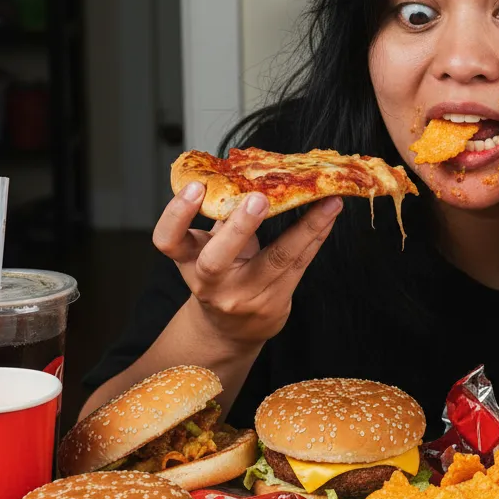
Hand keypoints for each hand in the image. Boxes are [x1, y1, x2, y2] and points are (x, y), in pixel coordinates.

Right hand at [152, 182, 341, 347]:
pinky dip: (316, 235)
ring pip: (276, 260)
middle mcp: (211, 283)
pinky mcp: (274, 303)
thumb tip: (244, 168)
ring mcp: (244, 296)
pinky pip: (299, 264)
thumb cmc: (218, 276)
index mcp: (188, 261)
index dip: (177, 214)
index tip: (196, 186)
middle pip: (216, 260)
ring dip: (305, 227)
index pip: (168, 240)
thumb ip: (220, 216)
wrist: (229, 330)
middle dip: (238, 228)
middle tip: (258, 198)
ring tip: (327, 201)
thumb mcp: (207, 248)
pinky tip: (330, 214)